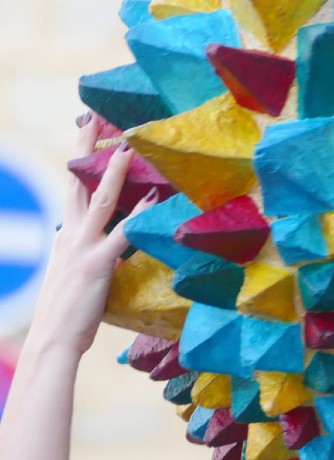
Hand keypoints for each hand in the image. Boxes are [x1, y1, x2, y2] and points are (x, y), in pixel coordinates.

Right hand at [26, 113, 158, 358]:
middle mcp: (70, 235)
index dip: (80, 163)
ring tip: (127, 148)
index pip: (73, 191)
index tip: (87, 134)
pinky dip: (140, 217)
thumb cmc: (68, 315)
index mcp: (65, 237)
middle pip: (78, 183)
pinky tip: (155, 202)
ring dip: (115, 174)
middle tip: (95, 120)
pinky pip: (124, 235)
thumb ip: (94, 258)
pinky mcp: (98, 264)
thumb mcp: (78, 277)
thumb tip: (113, 252)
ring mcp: (83, 248)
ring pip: (101, 201)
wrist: (52, 340)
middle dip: (85, 150)